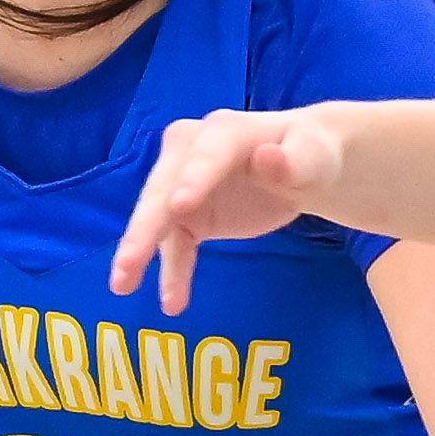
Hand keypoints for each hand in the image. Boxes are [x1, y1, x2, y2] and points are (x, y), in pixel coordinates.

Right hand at [111, 110, 345, 311]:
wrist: (300, 165)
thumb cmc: (308, 154)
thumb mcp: (312, 157)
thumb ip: (291, 162)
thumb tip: (267, 159)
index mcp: (225, 132)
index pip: (206, 156)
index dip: (193, 180)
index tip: (181, 208)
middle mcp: (192, 153)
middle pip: (164, 189)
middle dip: (145, 224)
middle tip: (128, 260)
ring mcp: (183, 184)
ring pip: (156, 218)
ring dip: (138, 251)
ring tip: (122, 285)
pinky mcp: (187, 216)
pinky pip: (175, 246)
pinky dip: (171, 273)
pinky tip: (173, 303)